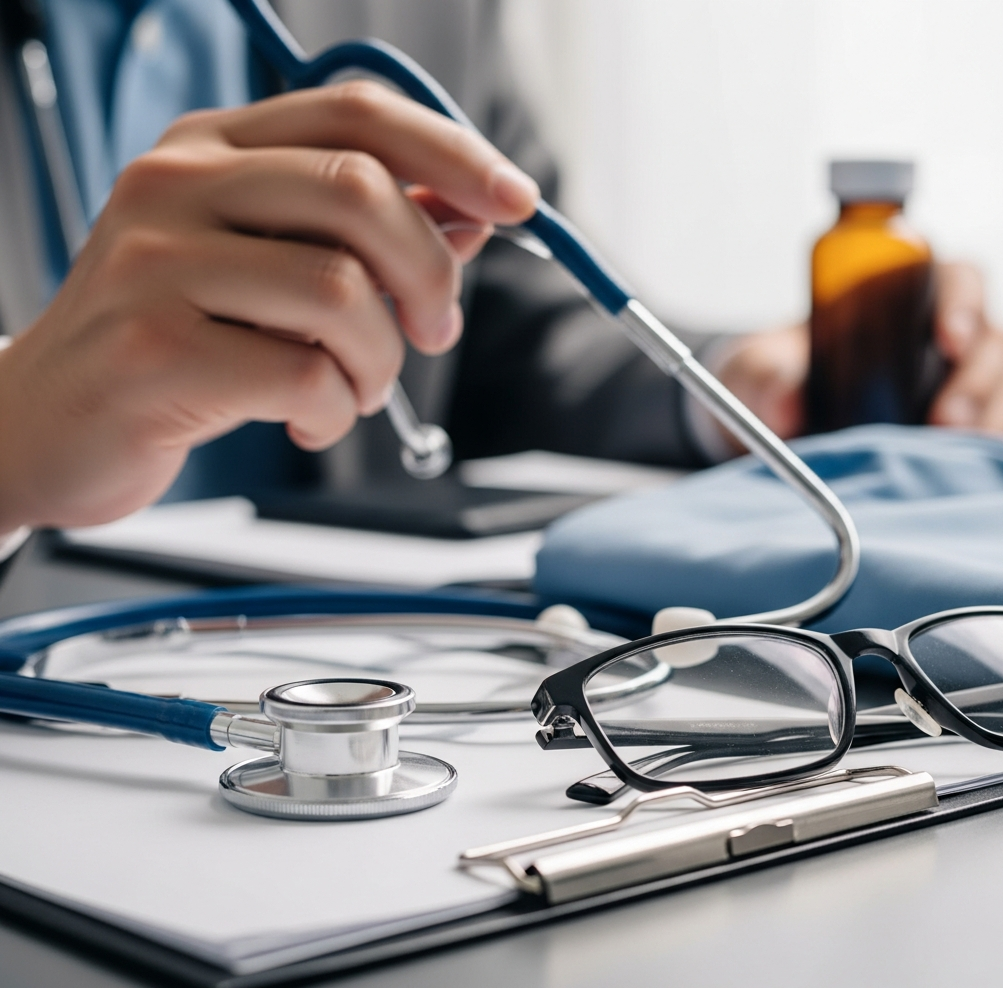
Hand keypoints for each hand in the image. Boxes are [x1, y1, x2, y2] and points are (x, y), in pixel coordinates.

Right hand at [0, 82, 537, 533]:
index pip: (357, 114)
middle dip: (431, 275)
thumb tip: (471, 214)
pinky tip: (307, 420)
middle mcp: (177, 185)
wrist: (44, 420)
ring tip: (352, 389)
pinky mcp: (155, 349)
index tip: (518, 203)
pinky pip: (305, 375)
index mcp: (212, 150)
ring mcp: (156, 263)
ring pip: (343, 295)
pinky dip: (334, 412)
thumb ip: (360, 237)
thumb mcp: (266, 270)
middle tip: (434, 330)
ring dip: (380, 362)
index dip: (454, 154)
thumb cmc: (171, 344)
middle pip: (362, 194)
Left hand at [714, 262, 1002, 446]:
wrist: (762, 426)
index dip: (962, 301)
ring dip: (986, 414)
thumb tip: (788, 402)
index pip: (955, 279)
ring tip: (947, 441)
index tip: (947, 337)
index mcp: (895, 298)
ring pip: (1001, 387)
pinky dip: (984, 444)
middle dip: (978, 375)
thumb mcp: (753, 371)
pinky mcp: (950, 427)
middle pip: (991, 338)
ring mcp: (948, 383)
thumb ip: (766, 378)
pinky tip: (961, 461)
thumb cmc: (769, 380)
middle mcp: (933, 336)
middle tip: (945, 415)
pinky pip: (989, 432)